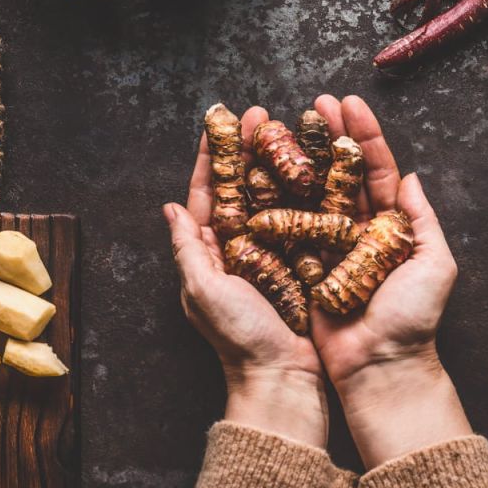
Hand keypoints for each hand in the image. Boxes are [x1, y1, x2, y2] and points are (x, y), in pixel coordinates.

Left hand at [164, 106, 326, 447]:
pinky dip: (306, 189)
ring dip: (278, 160)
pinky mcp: (300, 260)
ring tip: (290, 126)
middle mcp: (239, 247)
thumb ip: (187, 248)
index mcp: (209, 251)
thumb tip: (169, 207)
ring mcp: (271, 252)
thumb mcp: (203, 291)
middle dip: (248, 147)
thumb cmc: (238, 337)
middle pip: (242, 185)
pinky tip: (317, 164)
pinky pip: (301, 217)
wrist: (282, 376)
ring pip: (272, 195)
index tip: (219, 122)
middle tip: (261, 112)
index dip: (213, 157)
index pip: (207, 193)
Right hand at [309, 95, 471, 466]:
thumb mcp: (435, 266)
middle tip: (315, 102)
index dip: (363, 135)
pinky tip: (264, 168)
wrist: (379, 367)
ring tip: (286, 124)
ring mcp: (328, 245)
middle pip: (341, 171)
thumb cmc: (411, 321)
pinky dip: (277, 196)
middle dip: (329, 134)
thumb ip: (423, 221)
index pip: (376, 170)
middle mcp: (357, 229)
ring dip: (301, 157)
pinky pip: (289, 225)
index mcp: (390, 226)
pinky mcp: (303, 263)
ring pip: (312, 191)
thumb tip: (412, 178)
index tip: (348, 103)